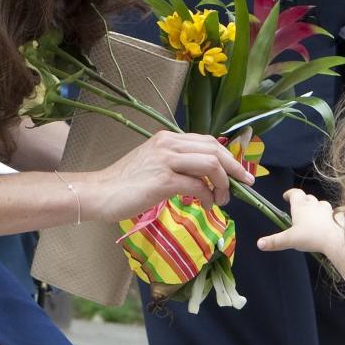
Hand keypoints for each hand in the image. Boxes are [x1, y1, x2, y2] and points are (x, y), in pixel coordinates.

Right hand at [91, 131, 253, 221]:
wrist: (100, 192)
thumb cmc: (124, 183)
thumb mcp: (153, 163)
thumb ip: (175, 162)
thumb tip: (202, 175)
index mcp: (167, 138)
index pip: (207, 141)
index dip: (228, 156)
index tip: (240, 172)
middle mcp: (169, 144)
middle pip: (214, 149)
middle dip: (235, 167)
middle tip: (245, 184)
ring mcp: (166, 161)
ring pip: (211, 165)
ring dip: (224, 184)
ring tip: (222, 199)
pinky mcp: (163, 180)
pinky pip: (198, 186)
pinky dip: (208, 197)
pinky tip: (206, 205)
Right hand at [256, 189, 341, 256]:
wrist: (335, 239)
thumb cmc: (311, 236)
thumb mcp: (289, 240)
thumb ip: (274, 241)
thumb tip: (259, 244)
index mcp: (301, 206)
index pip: (295, 193)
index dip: (290, 194)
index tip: (286, 196)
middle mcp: (314, 205)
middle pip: (308, 197)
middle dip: (303, 200)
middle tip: (298, 208)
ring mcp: (327, 210)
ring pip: (321, 203)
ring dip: (316, 207)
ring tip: (313, 215)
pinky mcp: (337, 217)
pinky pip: (332, 213)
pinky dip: (328, 216)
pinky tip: (327, 224)